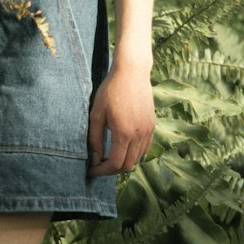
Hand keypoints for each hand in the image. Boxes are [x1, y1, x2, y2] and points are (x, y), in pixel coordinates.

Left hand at [87, 60, 154, 175]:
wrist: (132, 72)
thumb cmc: (111, 90)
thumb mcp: (96, 114)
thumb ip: (95, 139)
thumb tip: (95, 158)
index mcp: (123, 133)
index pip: (114, 164)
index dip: (101, 171)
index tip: (91, 170)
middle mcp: (139, 135)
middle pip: (127, 166)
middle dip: (111, 170)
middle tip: (99, 165)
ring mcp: (148, 131)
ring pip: (137, 159)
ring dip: (123, 162)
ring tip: (109, 156)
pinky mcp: (152, 126)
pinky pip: (144, 149)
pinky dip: (133, 154)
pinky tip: (122, 147)